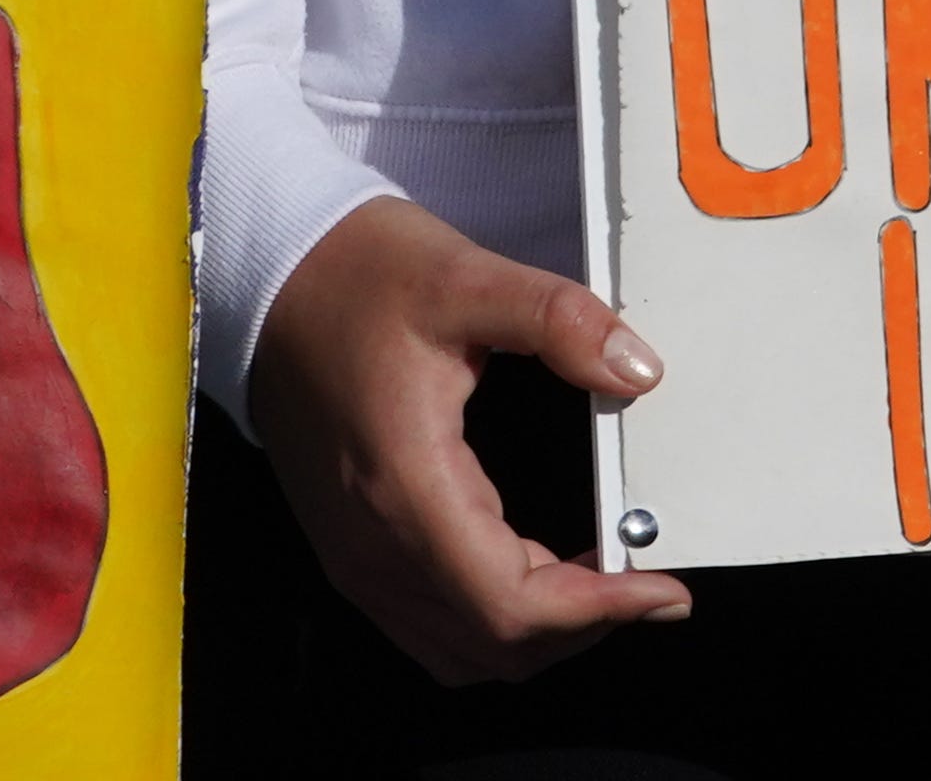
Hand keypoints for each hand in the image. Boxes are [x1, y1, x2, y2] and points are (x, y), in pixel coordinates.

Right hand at [240, 196, 685, 683]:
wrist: (267, 285)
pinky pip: (430, 624)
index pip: (510, 604)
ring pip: (460, 651)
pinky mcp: (350, 550)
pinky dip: (495, 623)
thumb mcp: (467, 278)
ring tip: (607, 583)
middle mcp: (373, 545)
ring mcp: (355, 557)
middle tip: (651, 583)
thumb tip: (640, 371)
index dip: (599, 610)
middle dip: (585, 626)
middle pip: (494, 645)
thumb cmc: (357, 280)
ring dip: (542, 634)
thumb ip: (562, 321)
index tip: (663, 588)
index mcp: (406, 487)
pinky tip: (542, 573)